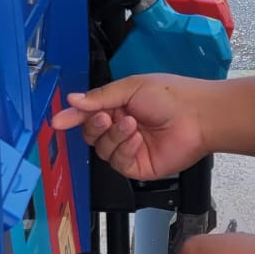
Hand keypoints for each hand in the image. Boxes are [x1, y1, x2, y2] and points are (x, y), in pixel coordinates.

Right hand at [50, 75, 214, 180]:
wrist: (197, 116)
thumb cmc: (170, 96)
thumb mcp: (132, 87)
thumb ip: (100, 97)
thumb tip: (72, 100)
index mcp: (119, 105)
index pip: (88, 113)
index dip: (72, 116)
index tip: (57, 120)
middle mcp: (121, 127)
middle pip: (91, 134)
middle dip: (94, 126)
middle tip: (106, 116)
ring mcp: (129, 147)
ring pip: (102, 149)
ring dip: (114, 136)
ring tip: (132, 124)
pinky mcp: (138, 165)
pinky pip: (118, 162)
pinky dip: (125, 149)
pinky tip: (138, 139)